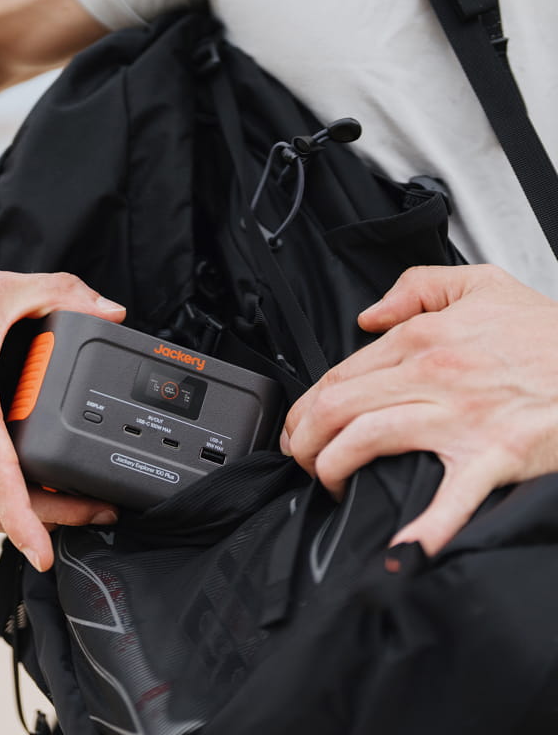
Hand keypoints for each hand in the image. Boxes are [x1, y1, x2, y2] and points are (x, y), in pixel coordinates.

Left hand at [279, 264, 557, 554]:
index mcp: (421, 338)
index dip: (305, 405)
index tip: (299, 426)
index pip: (338, 375)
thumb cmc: (546, 333)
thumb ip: (415, 287)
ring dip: (331, 466)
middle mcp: (432, 374)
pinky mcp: (494, 453)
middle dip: (303, 438)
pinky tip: (401, 546)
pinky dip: (424, 523)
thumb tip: (367, 316)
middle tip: (299, 457)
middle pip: (337, 406)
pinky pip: (451, 493)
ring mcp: (460, 415)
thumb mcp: (479, 284)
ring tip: (327, 482)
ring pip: (366, 438)